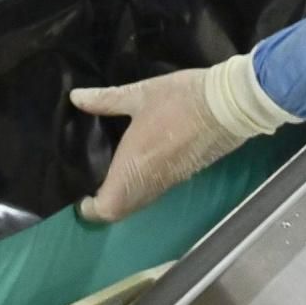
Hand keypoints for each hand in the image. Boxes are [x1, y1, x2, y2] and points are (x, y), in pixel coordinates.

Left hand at [70, 54, 290, 221]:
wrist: (229, 104)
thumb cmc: (179, 98)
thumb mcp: (140, 94)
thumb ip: (106, 99)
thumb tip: (75, 97)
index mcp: (134, 164)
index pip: (108, 207)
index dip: (92, 209)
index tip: (82, 198)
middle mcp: (150, 180)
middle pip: (123, 211)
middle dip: (107, 206)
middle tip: (93, 189)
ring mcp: (171, 180)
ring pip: (141, 203)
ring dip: (125, 199)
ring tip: (112, 180)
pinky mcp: (186, 174)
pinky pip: (157, 191)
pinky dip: (143, 190)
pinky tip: (141, 169)